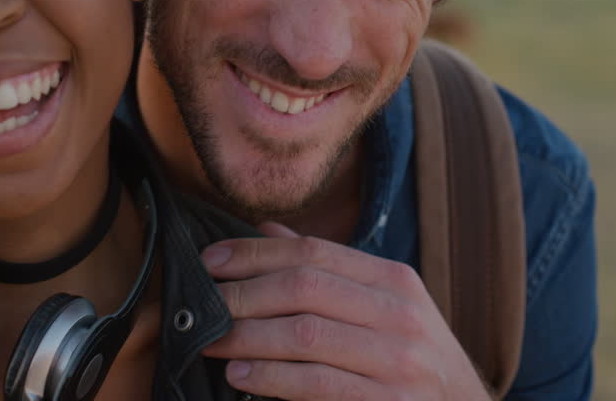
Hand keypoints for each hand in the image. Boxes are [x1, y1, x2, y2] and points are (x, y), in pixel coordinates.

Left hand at [200, 222, 490, 400]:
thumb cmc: (413, 362)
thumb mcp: (383, 309)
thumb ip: (327, 271)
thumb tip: (267, 230)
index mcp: (394, 282)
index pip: (314, 252)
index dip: (255, 253)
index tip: (211, 262)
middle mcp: (400, 315)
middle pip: (305, 288)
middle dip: (243, 294)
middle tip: (203, 304)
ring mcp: (398, 362)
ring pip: (305, 334)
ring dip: (247, 337)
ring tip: (212, 341)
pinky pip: (317, 384)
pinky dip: (271, 378)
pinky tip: (241, 376)